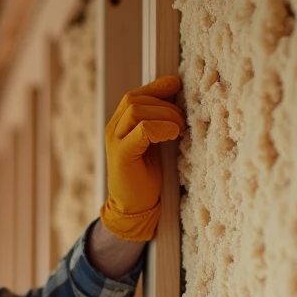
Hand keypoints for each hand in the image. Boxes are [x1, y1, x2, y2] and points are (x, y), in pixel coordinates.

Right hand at [101, 75, 185, 241]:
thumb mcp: (154, 143)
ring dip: (165, 115)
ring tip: (179, 130)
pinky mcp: (122, 155)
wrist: (133, 208)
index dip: (159, 87)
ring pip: (137, 109)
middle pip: (135, 98)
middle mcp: (114, 129)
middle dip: (165, 104)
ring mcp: (115, 141)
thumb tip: (180, 100)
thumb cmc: (147, 177)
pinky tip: (173, 135)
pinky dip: (161, 127)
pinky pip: (142, 129)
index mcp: (120, 124)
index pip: (136, 94)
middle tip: (183, 122)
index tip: (180, 92)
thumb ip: (159, 122)